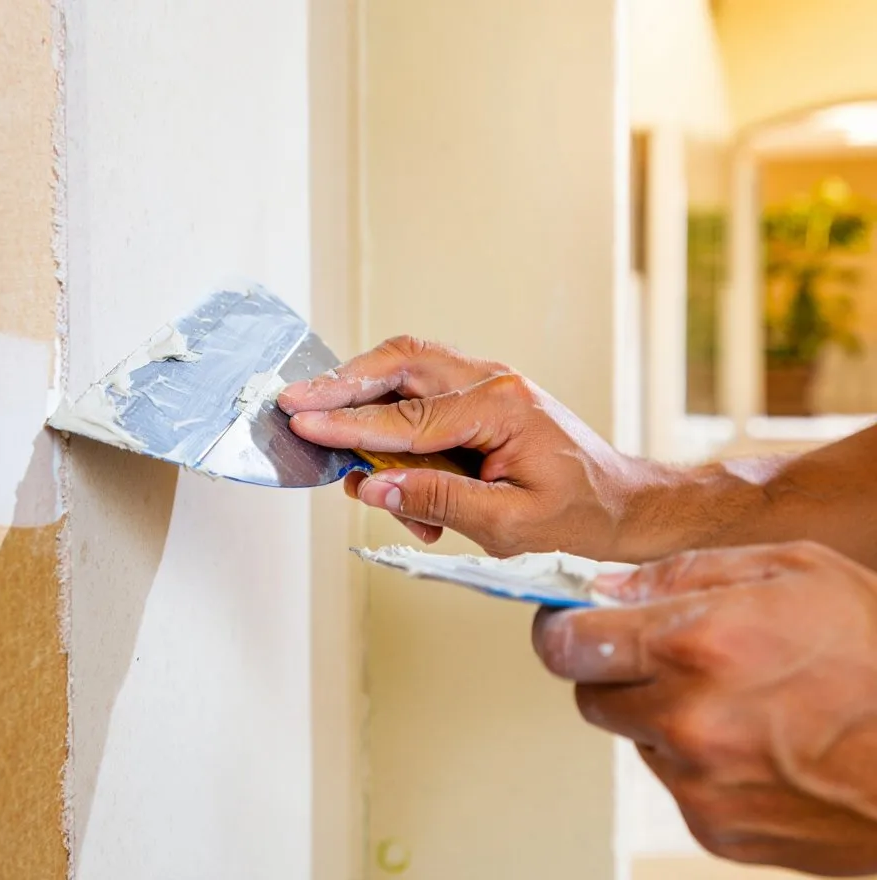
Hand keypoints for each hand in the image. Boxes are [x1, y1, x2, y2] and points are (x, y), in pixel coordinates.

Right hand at [279, 336, 648, 558]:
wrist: (627, 505)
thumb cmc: (580, 515)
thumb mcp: (508, 523)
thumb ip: (435, 501)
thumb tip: (371, 486)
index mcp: (500, 406)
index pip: (406, 417)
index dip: (348, 424)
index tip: (302, 422)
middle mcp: (491, 381)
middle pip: (400, 361)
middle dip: (343, 382)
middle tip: (298, 402)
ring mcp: (487, 384)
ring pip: (406, 370)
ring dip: (366, 400)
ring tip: (342, 447)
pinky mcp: (482, 398)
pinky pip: (422, 397)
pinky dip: (393, 423)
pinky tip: (392, 474)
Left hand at [533, 542, 876, 875]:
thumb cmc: (875, 649)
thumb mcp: (790, 569)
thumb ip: (683, 572)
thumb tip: (607, 588)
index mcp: (693, 643)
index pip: (565, 643)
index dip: (559, 628)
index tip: (566, 621)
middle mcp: (684, 719)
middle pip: (588, 693)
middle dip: (613, 669)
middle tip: (666, 653)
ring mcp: (697, 782)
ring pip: (633, 736)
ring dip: (658, 714)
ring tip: (735, 697)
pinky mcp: (715, 828)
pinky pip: (673, 781)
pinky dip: (695, 760)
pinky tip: (755, 740)